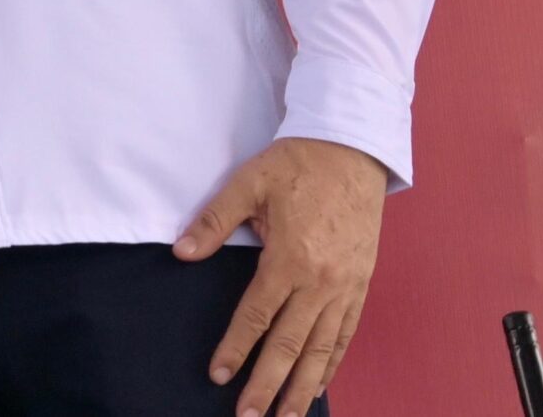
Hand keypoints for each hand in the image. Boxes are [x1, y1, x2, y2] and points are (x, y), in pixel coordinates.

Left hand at [175, 136, 387, 416]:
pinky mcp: (362, 285)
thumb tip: (181, 252)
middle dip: (268, 385)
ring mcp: (346, 287)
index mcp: (290, 258)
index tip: (219, 375)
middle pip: (291, 345)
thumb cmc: (296, 165)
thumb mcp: (247, 183)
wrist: (351, 152)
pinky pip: (346, 334)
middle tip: (248, 416)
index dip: (236, 348)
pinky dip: (332, 362)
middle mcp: (322, 282)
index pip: (257, 316)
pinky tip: (318, 384)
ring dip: (302, 387)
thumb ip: (214, 222)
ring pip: (322, 349)